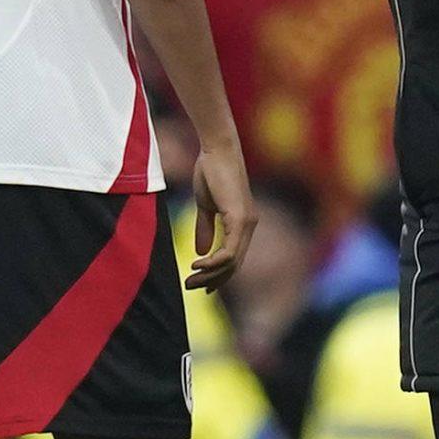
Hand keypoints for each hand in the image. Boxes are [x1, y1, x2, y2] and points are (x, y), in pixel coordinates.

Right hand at [185, 141, 256, 291]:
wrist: (216, 150)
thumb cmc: (211, 172)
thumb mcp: (205, 206)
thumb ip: (205, 228)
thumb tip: (201, 252)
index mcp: (242, 224)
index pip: (233, 258)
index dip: (217, 274)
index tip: (199, 283)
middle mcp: (249, 226)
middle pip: (233, 265)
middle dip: (212, 280)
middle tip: (191, 287)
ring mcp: (247, 223)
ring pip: (231, 262)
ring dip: (210, 274)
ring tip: (190, 280)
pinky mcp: (240, 219)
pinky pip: (229, 251)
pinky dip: (213, 262)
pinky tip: (197, 264)